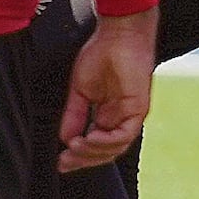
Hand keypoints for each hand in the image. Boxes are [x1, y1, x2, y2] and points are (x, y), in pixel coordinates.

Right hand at [59, 13, 156, 171]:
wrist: (117, 35)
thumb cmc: (101, 55)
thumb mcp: (80, 90)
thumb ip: (74, 115)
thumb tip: (64, 137)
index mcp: (107, 115)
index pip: (95, 145)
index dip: (78, 157)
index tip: (60, 162)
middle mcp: (120, 118)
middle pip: (105, 152)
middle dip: (83, 160)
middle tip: (64, 162)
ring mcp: (130, 115)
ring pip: (116, 148)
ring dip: (93, 152)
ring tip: (74, 147)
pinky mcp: (138, 108)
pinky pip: (124, 134)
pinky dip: (107, 141)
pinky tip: (90, 138)